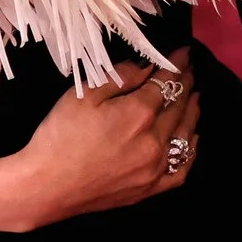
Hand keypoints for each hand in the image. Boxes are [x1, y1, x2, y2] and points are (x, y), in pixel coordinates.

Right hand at [10, 50, 200, 228]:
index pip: (166, 83)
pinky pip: (182, 169)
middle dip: (186, 84)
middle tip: (190, 69)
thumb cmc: (59, 136)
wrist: (46, 187)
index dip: (176, 65)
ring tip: (195, 97)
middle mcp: (154, 141)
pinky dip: (191, 150)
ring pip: (186, 135)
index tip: (183, 52)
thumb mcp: (84, 95)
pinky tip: (191, 139)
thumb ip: (120, 77)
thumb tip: (147, 65)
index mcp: (138, 114)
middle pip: (179, 106)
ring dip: (192, 112)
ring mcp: (155, 168)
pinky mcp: (149, 189)